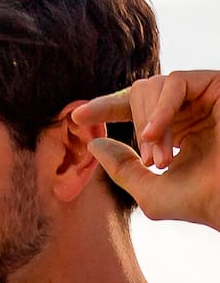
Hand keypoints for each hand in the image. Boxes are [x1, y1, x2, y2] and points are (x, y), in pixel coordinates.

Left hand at [75, 71, 219, 229]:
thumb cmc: (196, 200)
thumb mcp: (148, 188)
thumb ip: (121, 167)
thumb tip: (93, 142)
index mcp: (172, 129)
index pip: (132, 108)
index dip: (105, 108)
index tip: (77, 118)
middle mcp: (187, 108)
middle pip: (139, 94)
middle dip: (135, 126)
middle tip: (152, 161)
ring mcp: (201, 96)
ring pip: (154, 87)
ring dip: (148, 123)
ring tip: (161, 157)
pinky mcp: (215, 85)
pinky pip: (174, 82)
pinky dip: (159, 109)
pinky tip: (153, 134)